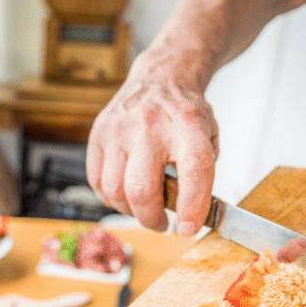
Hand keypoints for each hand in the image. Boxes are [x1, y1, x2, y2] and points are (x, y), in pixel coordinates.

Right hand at [86, 59, 218, 234]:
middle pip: (142, 189)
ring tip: (143, 207)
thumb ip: (201, 177)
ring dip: (130, 211)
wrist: (160, 78)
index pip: (194, 170)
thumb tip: (188, 218)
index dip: (192, 207)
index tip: (188, 228)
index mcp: (187, 124)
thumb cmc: (184, 114)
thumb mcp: (208, 138)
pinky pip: (97, 182)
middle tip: (162, 222)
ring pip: (115, 191)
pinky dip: (112, 198)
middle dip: (152, 218)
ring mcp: (119, 128)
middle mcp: (150, 125)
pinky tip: (125, 194)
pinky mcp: (99, 134)